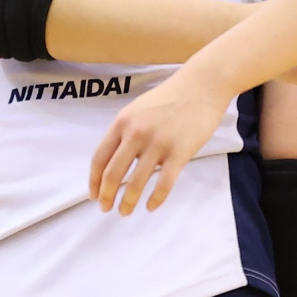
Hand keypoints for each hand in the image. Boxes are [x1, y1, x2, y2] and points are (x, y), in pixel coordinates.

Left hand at [91, 65, 234, 214]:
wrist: (202, 85)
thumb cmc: (171, 97)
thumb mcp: (138, 109)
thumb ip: (125, 132)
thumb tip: (114, 161)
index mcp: (122, 122)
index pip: (100, 158)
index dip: (94, 181)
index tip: (94, 196)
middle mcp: (136, 133)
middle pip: (113, 174)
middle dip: (107, 196)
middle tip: (106, 209)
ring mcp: (158, 143)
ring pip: (137, 183)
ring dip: (128, 202)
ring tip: (125, 211)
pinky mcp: (180, 152)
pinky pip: (164, 184)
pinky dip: (156, 199)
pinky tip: (151, 207)